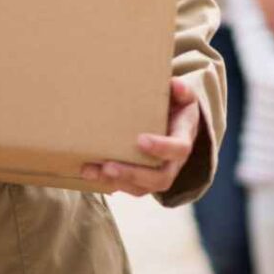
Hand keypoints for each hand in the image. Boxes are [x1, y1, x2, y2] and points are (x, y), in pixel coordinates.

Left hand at [81, 78, 200, 196]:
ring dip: (115, 181)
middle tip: (109, 167)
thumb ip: (182, 90)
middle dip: (133, 174)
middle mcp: (174, 163)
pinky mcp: (144, 181)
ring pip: (141, 188)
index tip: (141, 140)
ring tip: (91, 171)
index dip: (161, 148)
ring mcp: (159, 175)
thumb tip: (174, 85)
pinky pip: (129, 188)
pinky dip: (109, 182)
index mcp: (183, 139)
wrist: (179, 126)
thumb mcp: (184, 96)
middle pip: (159, 177)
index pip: (178, 149)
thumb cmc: (178, 108)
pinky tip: (89, 172)